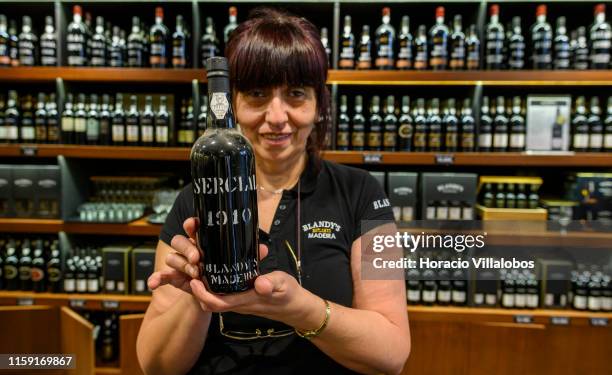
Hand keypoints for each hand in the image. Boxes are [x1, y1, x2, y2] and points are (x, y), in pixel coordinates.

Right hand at [147, 217, 268, 294]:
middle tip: (198, 257)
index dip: (192, 224)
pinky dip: (157, 278)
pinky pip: (164, 276)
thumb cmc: (230, 272)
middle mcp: (190, 250)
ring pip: (173, 257)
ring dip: (182, 265)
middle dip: (188, 247)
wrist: (221, 293)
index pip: (195, 228)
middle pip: (180, 241)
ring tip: (195, 273)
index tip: (193, 224)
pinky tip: (153, 284)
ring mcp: (182, 264)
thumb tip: (263, 250)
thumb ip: (251, 256)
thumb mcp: (243, 263)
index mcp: (205, 242)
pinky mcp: (176, 278)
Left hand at [189, 268, 324, 329]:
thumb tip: (260, 284)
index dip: (202, 295)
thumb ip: (272, 284)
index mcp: (246, 301)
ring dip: (201, 287)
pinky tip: (211, 269)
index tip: (194, 280)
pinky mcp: (240, 297)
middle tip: (190, 268)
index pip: (217, 303)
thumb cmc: (289, 294)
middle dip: (195, 290)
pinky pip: (221, 294)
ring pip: (213, 298)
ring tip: (196, 266)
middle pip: (209, 302)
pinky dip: (212, 285)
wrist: (295, 307)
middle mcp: (238, 303)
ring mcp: (238, 301)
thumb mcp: (283, 284)